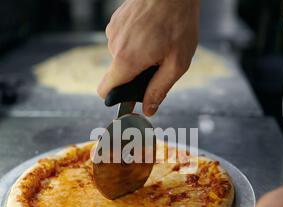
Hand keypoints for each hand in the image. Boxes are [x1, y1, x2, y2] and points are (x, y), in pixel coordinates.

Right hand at [97, 0, 198, 115]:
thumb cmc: (178, 21)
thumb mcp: (177, 63)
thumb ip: (160, 89)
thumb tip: (148, 109)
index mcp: (127, 60)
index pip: (104, 90)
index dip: (115, 97)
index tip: (129, 96)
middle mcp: (114, 45)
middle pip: (118, 73)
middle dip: (136, 73)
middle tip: (159, 61)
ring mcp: (113, 30)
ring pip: (121, 55)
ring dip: (137, 55)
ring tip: (157, 41)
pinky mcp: (116, 20)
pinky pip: (123, 40)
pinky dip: (135, 41)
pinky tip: (151, 30)